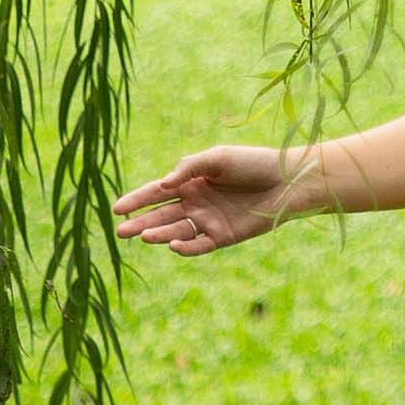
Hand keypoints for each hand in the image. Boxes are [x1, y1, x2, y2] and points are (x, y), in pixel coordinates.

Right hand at [113, 139, 323, 256]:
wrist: (288, 181)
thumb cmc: (253, 163)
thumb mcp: (218, 158)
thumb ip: (188, 168)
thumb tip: (162, 184)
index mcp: (191, 182)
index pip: (156, 192)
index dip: (136, 200)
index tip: (116, 209)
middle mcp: (195, 203)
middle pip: (161, 215)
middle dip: (139, 222)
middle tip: (120, 230)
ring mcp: (208, 221)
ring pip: (176, 231)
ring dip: (159, 234)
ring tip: (143, 235)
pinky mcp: (223, 237)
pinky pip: (199, 245)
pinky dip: (185, 247)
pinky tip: (173, 245)